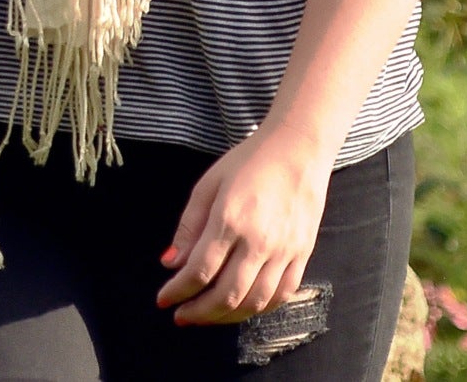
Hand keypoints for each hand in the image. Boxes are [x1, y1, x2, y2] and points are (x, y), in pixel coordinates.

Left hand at [156, 125, 329, 323]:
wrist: (298, 150)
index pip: (200, 270)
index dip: (178, 291)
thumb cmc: (247, 163)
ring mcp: (285, 251)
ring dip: (226, 316)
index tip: (163, 300)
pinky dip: (259, 308)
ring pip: (255, 301)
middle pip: (227, 294)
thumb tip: (170, 264)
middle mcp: (260, 241)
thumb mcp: (207, 186)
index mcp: (231, 220)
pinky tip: (240, 308)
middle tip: (181, 316)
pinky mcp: (303, 254)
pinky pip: (282, 294)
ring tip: (206, 316)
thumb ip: (188, 227)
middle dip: (199, 311)